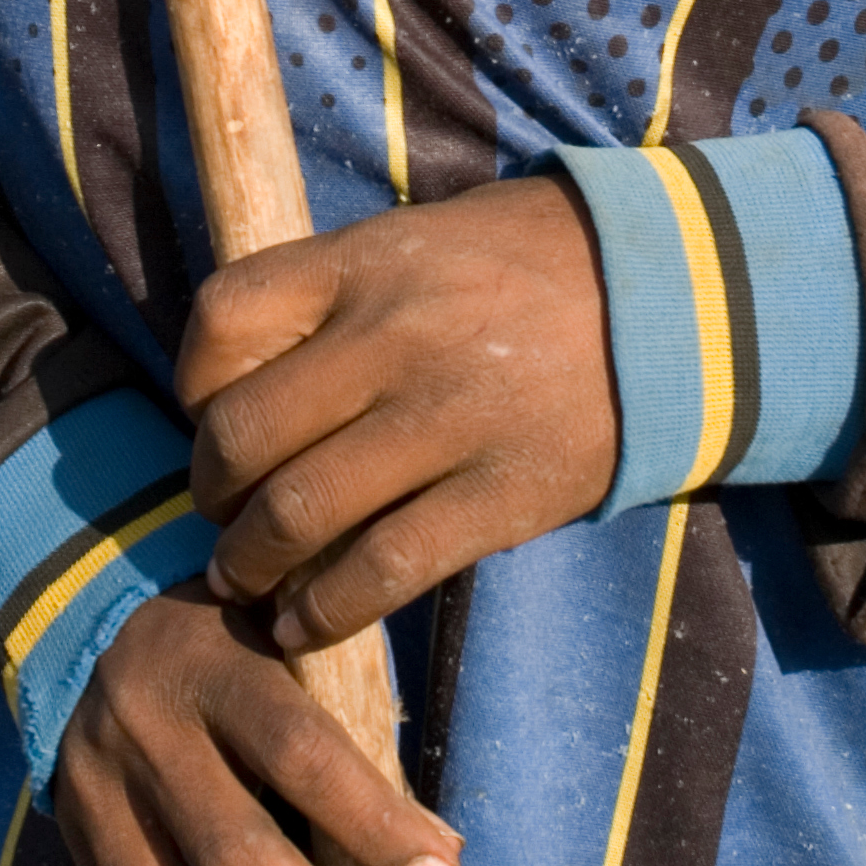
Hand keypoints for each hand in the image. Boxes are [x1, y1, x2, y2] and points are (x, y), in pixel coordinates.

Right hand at [53, 579, 458, 865]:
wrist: (94, 620)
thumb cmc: (238, 639)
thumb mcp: (288, 645)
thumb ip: (348, 730)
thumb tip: (438, 863)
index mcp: (212, 661)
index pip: (299, 750)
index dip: (373, 823)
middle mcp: (143, 730)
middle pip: (235, 856)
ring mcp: (94, 799)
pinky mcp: (73, 854)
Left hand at [180, 175, 618, 653]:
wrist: (671, 292)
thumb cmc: (527, 263)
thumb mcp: (420, 240)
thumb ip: (335, 293)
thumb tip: (241, 375)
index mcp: (366, 261)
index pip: (223, 319)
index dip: (194, 384)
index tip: (210, 416)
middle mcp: (392, 336)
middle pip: (241, 435)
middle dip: (211, 493)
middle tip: (221, 516)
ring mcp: (445, 419)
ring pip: (295, 516)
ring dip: (249, 567)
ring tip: (246, 581)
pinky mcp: (497, 495)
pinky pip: (379, 573)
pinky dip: (322, 614)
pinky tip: (304, 625)